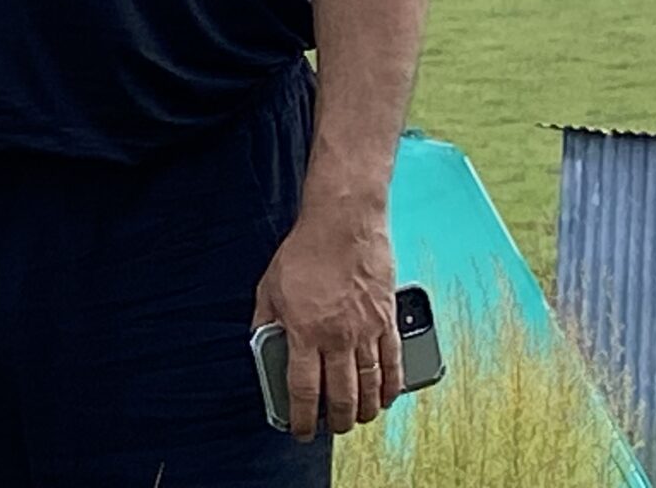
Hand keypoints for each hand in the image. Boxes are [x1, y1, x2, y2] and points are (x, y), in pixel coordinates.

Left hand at [252, 205, 400, 441]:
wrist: (342, 224)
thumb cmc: (304, 251)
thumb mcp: (269, 286)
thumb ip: (265, 320)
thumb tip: (262, 343)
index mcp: (303, 331)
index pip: (303, 389)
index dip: (302, 418)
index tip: (301, 430)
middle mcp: (336, 337)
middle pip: (340, 395)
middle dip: (336, 420)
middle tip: (333, 428)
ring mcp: (365, 330)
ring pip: (369, 386)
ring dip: (364, 409)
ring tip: (358, 419)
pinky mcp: (386, 320)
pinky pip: (393, 363)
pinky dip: (391, 386)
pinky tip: (387, 397)